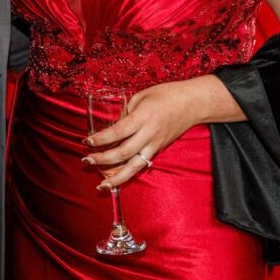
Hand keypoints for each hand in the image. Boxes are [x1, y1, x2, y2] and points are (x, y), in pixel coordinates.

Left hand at [83, 76, 238, 187]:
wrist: (193, 103)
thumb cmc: (166, 94)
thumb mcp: (142, 95)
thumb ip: (127, 111)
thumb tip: (114, 124)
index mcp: (143, 117)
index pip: (118, 131)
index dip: (101, 138)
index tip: (87, 141)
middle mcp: (149, 133)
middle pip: (124, 152)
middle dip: (103, 159)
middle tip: (87, 161)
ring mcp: (155, 144)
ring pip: (134, 166)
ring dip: (116, 177)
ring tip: (101, 186)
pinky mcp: (159, 150)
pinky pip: (142, 165)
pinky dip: (128, 173)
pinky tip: (117, 179)